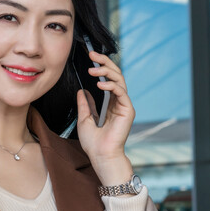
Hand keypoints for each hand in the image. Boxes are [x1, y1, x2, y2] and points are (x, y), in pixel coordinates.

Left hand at [75, 49, 134, 178]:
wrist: (100, 155)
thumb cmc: (93, 142)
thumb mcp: (84, 119)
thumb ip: (85, 104)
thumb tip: (81, 90)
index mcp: (110, 103)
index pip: (108, 79)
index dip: (101, 67)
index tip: (90, 57)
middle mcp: (119, 102)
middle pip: (115, 75)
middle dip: (105, 63)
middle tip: (93, 54)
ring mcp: (124, 105)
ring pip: (119, 80)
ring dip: (106, 72)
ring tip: (93, 69)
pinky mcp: (128, 110)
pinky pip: (121, 92)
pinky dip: (111, 86)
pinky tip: (101, 84)